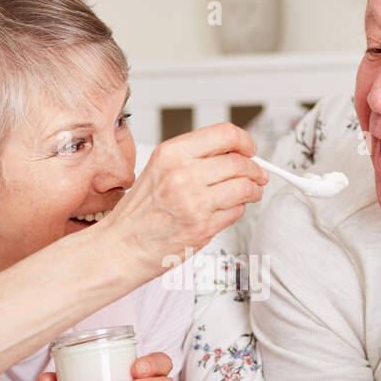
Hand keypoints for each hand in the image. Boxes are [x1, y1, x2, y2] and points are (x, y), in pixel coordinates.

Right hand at [102, 122, 266, 277]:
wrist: (122, 247)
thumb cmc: (139, 213)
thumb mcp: (159, 169)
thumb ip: (194, 158)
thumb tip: (233, 153)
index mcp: (171, 153)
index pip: (225, 134)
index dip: (245, 141)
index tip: (250, 150)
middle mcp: (183, 174)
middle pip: (240, 162)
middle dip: (255, 170)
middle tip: (258, 175)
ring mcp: (194, 201)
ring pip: (245, 187)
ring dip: (253, 191)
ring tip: (250, 193)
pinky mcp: (203, 226)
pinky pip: (237, 212)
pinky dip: (238, 211)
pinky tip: (227, 211)